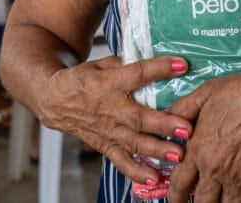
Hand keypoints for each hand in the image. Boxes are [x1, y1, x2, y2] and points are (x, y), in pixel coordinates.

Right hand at [39, 55, 193, 186]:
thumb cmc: (82, 79)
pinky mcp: (104, 145)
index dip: (159, 68)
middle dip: (164, 124)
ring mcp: (107, 130)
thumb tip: (156, 61)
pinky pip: (121, 161)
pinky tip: (154, 178)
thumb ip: (127, 63)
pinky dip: (136, 172)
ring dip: (157, 150)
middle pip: (138, 118)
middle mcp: (109, 109)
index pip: (137, 74)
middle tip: (186, 128)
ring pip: (134, 143)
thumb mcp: (102, 63)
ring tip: (179, 155)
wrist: (54, 99)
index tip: (181, 65)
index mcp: (108, 82)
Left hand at [166, 67, 240, 202]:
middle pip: (203, 202)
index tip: (176, 201)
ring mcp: (238, 176)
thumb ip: (183, 107)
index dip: (175, 197)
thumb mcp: (207, 92)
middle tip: (205, 201)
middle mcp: (215, 168)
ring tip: (230, 198)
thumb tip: (166, 117)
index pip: (179, 184)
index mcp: (198, 149)